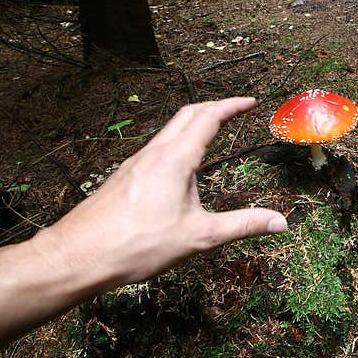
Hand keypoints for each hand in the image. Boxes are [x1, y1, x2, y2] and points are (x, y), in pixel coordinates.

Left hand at [40, 97, 287, 286]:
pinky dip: (177, 142)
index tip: (251, 101)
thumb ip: (242, 225)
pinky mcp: (125, 177)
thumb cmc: (136, 245)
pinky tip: (180, 166)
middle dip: (215, 106)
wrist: (78, 255)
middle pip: (187, 115)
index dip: (232, 106)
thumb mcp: (199, 237)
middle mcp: (154, 153)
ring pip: (169, 131)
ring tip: (212, 130)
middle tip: (236, 109)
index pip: (208, 118)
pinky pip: (156, 148)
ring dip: (194, 122)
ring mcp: (136, 163)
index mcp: (175, 159)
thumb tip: (280, 222)